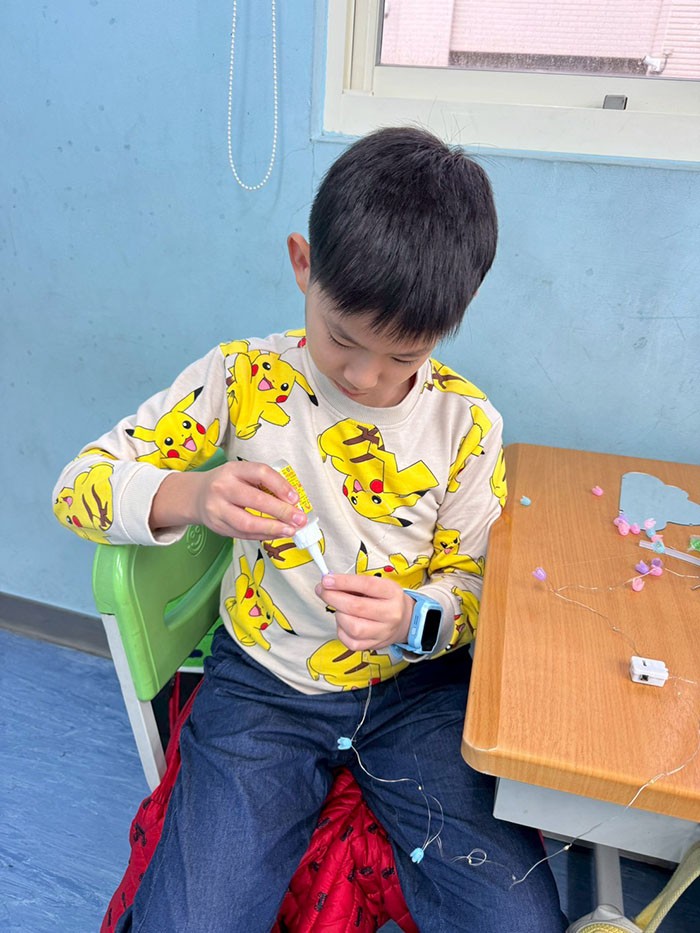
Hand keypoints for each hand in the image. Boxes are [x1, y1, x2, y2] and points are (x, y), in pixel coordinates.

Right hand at [150, 460, 307, 539]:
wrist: (196, 495)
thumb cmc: (227, 483)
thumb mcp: (242, 474)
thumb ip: (264, 483)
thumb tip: (293, 502)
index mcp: (232, 470)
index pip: (260, 473)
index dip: (280, 485)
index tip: (295, 498)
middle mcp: (222, 488)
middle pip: (255, 500)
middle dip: (281, 511)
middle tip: (299, 519)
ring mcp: (217, 509)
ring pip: (247, 523)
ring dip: (272, 528)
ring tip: (290, 530)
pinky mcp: (217, 527)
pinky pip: (243, 534)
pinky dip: (263, 536)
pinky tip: (275, 534)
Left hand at [314, 573, 413, 651]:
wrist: (404, 621)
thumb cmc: (385, 599)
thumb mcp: (377, 585)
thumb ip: (354, 583)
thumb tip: (328, 583)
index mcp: (392, 593)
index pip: (366, 585)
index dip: (343, 582)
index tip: (326, 579)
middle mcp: (390, 614)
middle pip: (356, 607)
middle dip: (333, 597)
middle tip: (322, 591)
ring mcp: (383, 632)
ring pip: (353, 627)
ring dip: (339, 616)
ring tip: (339, 609)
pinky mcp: (374, 645)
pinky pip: (351, 642)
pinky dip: (341, 631)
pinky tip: (344, 623)